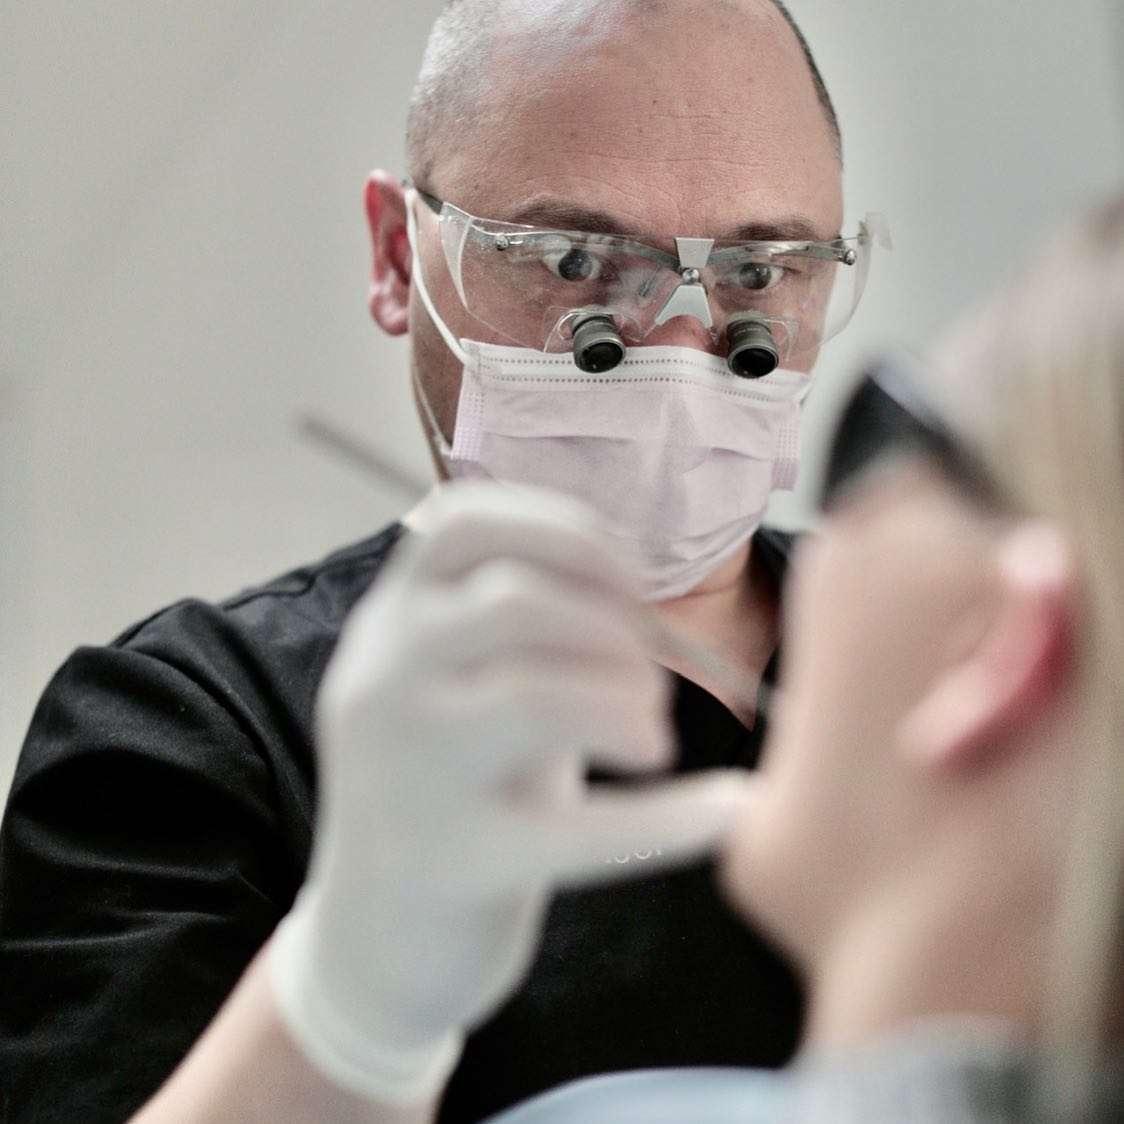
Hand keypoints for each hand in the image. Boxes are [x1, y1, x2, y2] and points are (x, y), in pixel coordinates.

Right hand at [269, 483, 750, 1102]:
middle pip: (516, 604)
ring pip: (537, 697)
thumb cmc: (442, 788)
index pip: (464, 524)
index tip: (629, 583)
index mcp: (389, 624)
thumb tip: (636, 589)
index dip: (566, 534)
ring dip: (628, 707)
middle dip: (613, 632)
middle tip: (648, 681)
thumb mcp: (454, 682)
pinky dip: (669, 821)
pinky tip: (725, 811)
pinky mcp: (448, 864)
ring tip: (652, 741)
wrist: (371, 938)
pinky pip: (576, 830)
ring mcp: (407, 775)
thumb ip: (515, 625)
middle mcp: (383, 682)